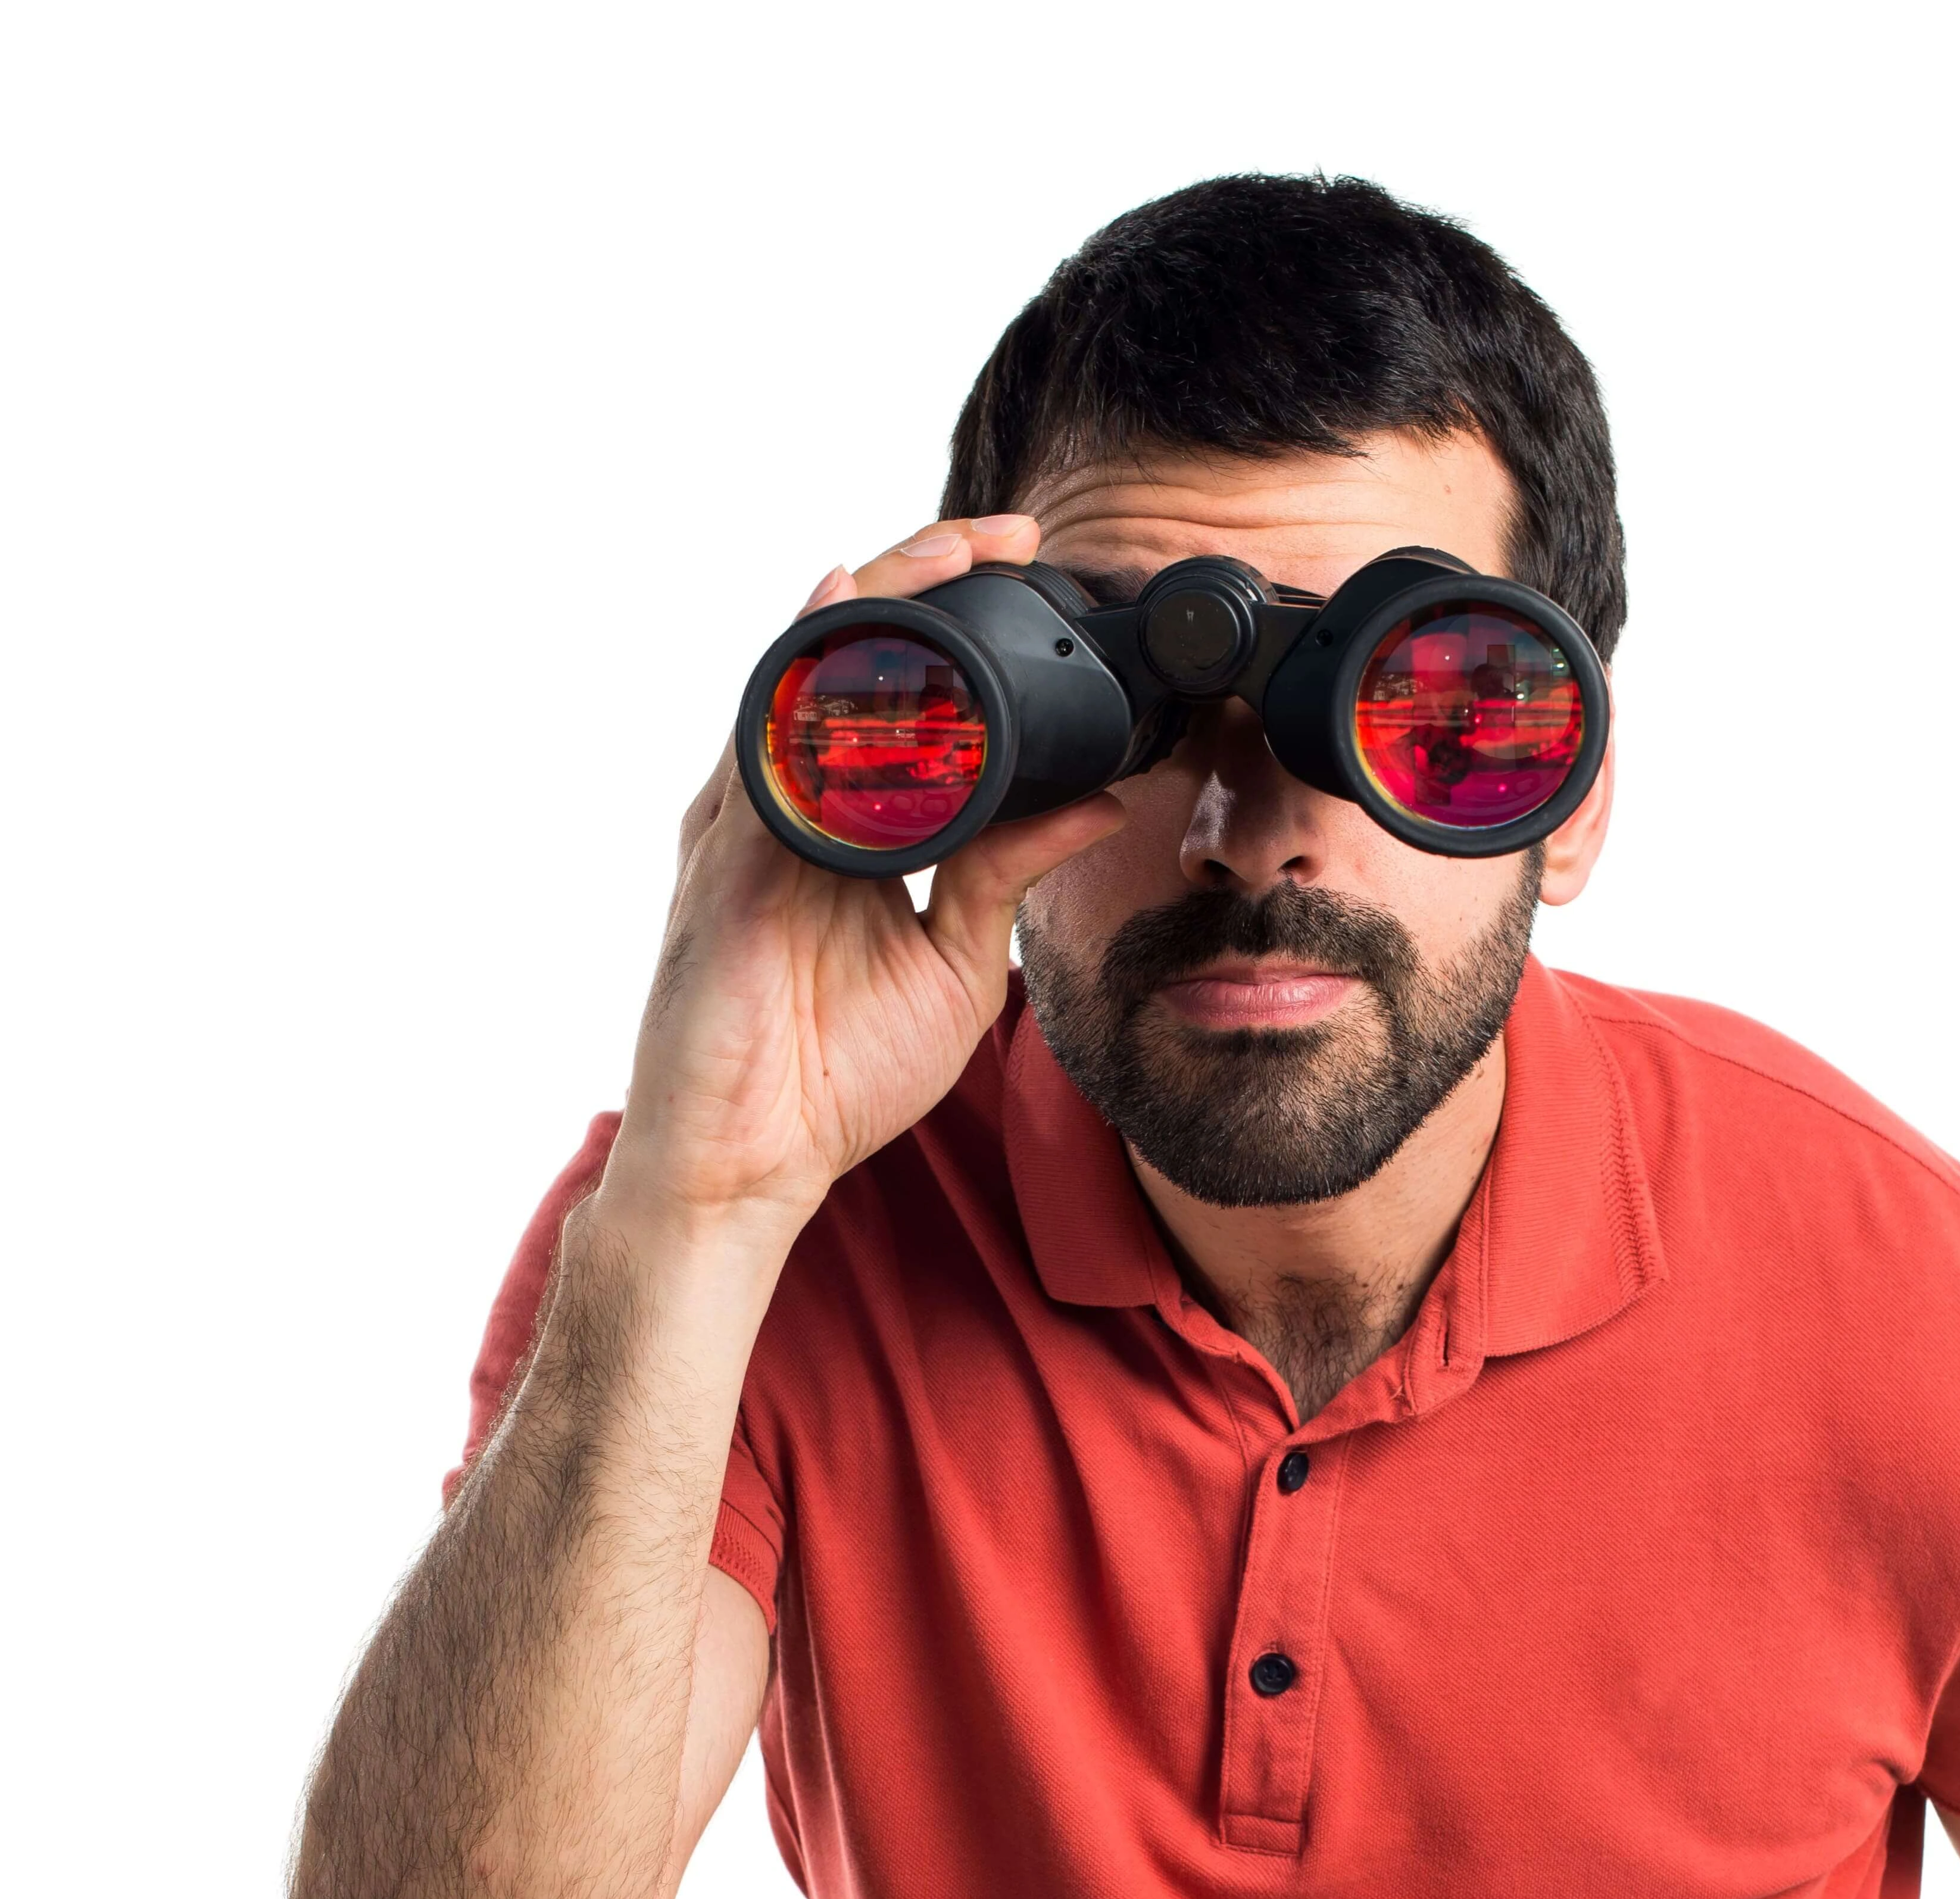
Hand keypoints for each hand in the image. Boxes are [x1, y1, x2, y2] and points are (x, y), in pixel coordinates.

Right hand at [597, 515, 1123, 1253]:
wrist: (750, 1166)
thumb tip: (1097, 799)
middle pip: (844, 658)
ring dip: (871, 609)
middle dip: (917, 584)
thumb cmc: (829, 1074)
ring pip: (803, 679)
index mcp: (845, 822)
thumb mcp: (956, 963)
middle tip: (999, 537)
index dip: (953, 626)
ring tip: (940, 557)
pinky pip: (766, 749)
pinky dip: (807, 688)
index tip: (1028, 576)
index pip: (896, 693)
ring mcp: (749, 824)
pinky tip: (840, 629)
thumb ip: (1009, 874)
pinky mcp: (727, 863)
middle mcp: (790, 803)